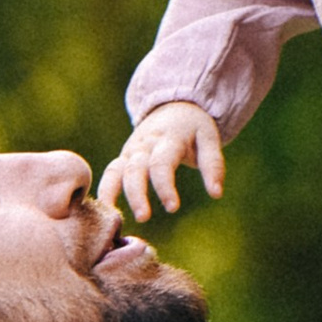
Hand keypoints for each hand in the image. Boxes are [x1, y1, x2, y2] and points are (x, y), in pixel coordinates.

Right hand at [97, 103, 225, 221]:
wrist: (174, 105)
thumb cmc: (194, 128)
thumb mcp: (209, 139)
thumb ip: (213, 165)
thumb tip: (216, 194)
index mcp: (169, 138)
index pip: (162, 163)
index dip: (165, 186)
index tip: (172, 208)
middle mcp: (146, 144)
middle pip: (135, 169)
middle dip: (137, 193)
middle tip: (144, 217)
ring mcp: (132, 149)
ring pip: (118, 170)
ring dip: (114, 192)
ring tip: (114, 217)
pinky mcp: (124, 156)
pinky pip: (111, 171)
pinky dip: (105, 189)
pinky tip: (105, 209)